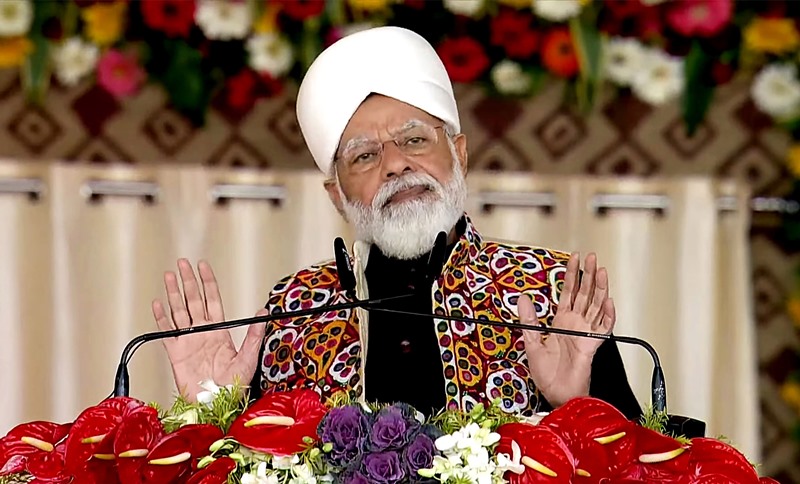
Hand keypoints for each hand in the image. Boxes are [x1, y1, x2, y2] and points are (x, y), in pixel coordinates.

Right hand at [152, 259, 266, 400]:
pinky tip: (158, 304)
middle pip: (193, 300)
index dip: (207, 282)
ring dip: (174, 293)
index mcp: (219, 331)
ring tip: (169, 276)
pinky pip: (166, 332)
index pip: (212, 299)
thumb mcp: (249, 358)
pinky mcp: (176, 354)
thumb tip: (263, 313)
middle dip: (188, 281)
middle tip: (182, 263)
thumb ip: (254, 335)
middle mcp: (202, 332)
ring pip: (179, 311)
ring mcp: (188, 341)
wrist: (217, 405)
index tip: (203, 266)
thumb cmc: (234, 385)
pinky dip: (161, 318)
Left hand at [520, 252, 615, 406]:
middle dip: (589, 275)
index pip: (569, 292)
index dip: (572, 275)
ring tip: (601, 271)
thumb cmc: (547, 373)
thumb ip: (528, 320)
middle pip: (585, 294)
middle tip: (592, 257)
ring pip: (596, 305)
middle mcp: (575, 324)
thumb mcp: (531, 343)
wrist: (557, 393)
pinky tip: (608, 302)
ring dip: (600, 288)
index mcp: (561, 321)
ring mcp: (586, 333)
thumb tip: (523, 299)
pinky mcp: (592, 345)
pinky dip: (608, 315)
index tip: (574, 259)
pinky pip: (604, 327)